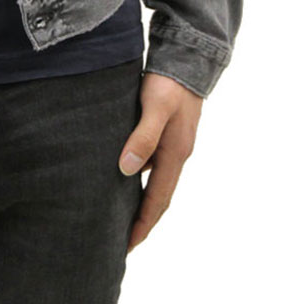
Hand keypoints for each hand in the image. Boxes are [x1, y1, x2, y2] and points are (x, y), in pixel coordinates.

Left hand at [118, 71, 202, 253]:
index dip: (143, 223)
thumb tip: (127, 169)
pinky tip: (120, 174)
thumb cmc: (169, 82)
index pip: (158, 199)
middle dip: (142, 220)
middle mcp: (175, 153)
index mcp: (175, 154)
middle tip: (121, 241)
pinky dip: (138, 175)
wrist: (187, 58)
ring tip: (116, 211)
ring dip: (139, 198)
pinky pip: (151, 162)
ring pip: (154, 179)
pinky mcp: (165, 131)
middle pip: (158, 196)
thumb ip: (143, 136)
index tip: (128, 245)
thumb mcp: (156, 108)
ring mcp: (172, 143)